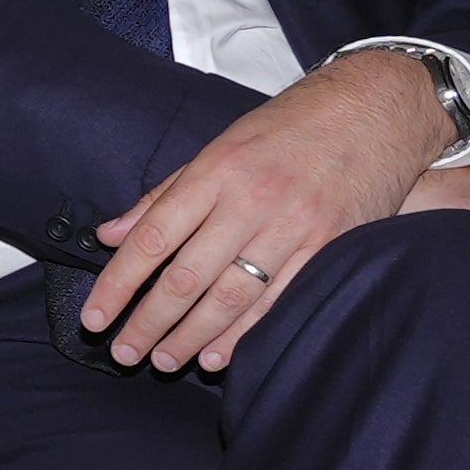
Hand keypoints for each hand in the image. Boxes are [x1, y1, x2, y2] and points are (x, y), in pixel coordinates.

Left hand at [83, 50, 441, 371]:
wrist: (375, 107)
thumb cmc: (289, 127)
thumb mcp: (219, 147)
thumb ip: (164, 196)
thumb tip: (110, 235)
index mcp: (214, 172)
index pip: (151, 240)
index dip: (117, 285)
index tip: (94, 317)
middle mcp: (251, 200)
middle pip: (186, 277)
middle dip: (148, 323)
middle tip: (123, 352)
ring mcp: (293, 225)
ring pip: (230, 296)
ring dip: (192, 336)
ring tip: (165, 362)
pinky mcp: (330, 243)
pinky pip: (280, 299)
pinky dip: (245, 333)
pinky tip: (219, 355)